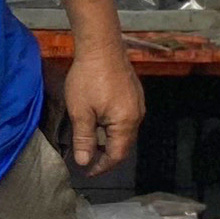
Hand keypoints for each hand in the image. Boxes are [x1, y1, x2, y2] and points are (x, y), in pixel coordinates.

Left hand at [63, 38, 143, 175]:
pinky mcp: (134, 94)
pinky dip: (112, 128)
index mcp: (126, 122)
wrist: (102, 46)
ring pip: (125, 132)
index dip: (102, 166)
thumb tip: (84, 162)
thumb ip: (84, 139)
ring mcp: (138, 103)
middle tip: (87, 160)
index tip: (86, 172)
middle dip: (106, 156)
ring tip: (90, 145)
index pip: (117, 155)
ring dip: (109, 141)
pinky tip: (98, 125)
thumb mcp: (81, 112)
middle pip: (124, 145)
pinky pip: (125, 119)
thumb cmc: (88, 79)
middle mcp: (137, 115)